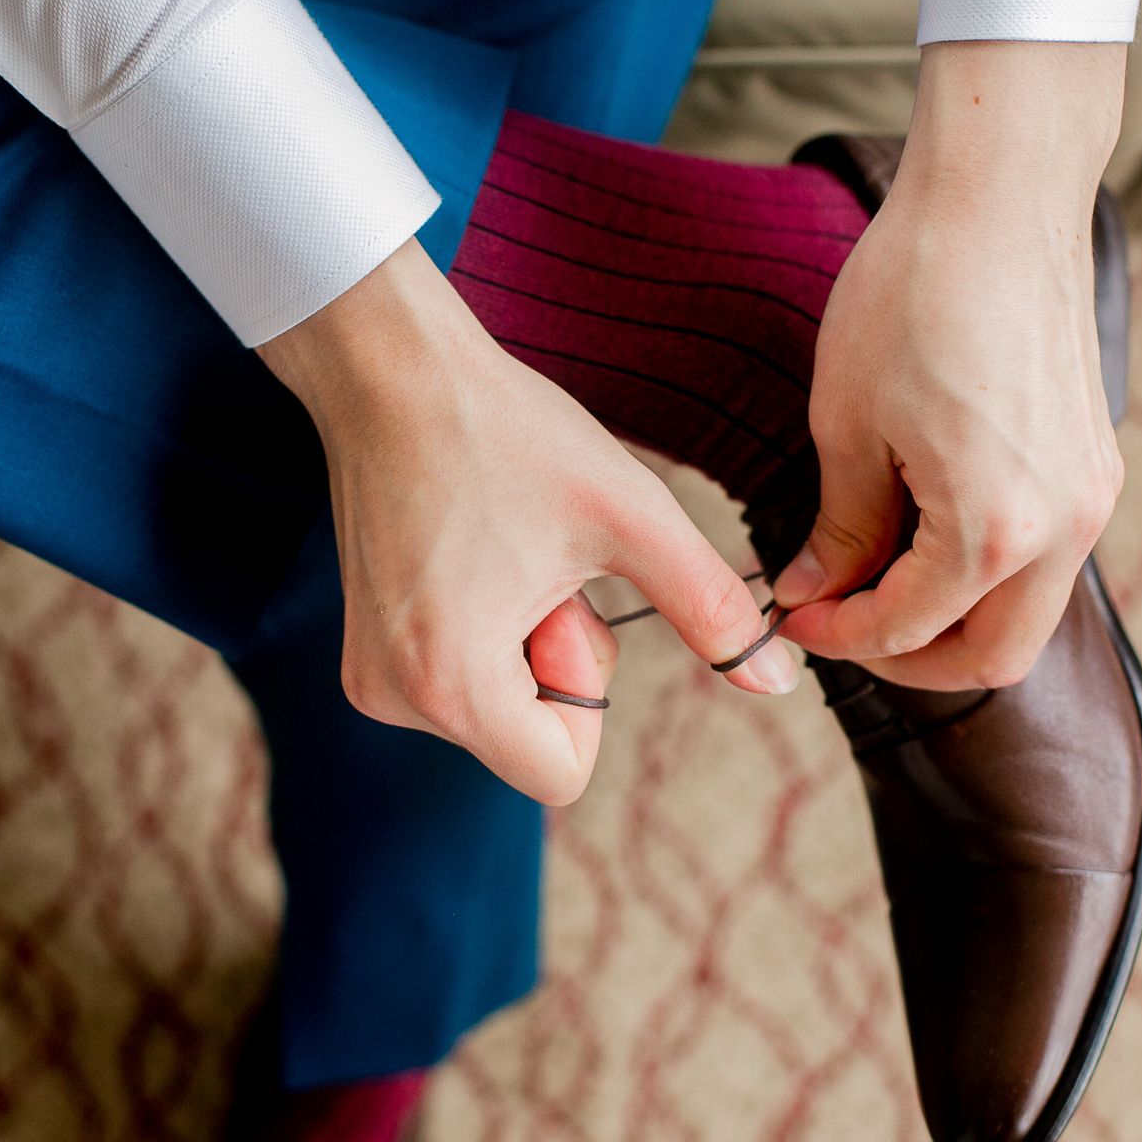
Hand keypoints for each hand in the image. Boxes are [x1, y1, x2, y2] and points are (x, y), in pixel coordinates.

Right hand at [259, 240, 799, 804]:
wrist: (390, 368)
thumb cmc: (507, 432)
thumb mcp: (631, 518)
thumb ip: (711, 608)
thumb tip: (778, 680)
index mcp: (452, 687)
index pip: (561, 773)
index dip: (590, 691)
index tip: (566, 601)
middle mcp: (394, 699)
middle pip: (530, 740)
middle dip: (556, 659)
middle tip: (530, 559)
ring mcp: (370, 677)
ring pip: (498, 709)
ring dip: (522, 641)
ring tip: (498, 548)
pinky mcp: (362, 651)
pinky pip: (458, 680)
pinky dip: (484, 630)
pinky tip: (471, 551)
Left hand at [773, 42, 1127, 689]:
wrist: (1000, 194)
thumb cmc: (912, 294)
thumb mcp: (848, 422)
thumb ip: (841, 527)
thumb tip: (816, 591)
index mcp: (996, 529)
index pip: (909, 628)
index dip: (839, 635)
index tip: (793, 614)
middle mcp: (1064, 527)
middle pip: (996, 656)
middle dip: (910, 658)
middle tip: (842, 627)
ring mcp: (1091, 494)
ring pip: (1027, 609)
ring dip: (951, 615)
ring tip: (873, 575)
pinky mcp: (1094, 461)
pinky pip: (1045, 554)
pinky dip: (985, 569)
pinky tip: (922, 527)